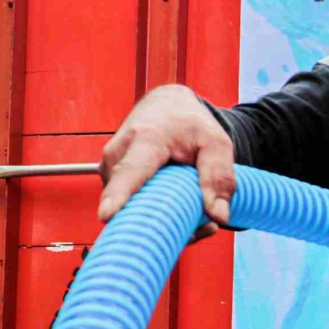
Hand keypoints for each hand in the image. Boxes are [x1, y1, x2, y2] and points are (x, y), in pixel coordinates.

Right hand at [98, 84, 234, 233]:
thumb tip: (219, 217)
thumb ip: (220, 178)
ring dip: (164, 217)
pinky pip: (131, 207)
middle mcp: (118, 154)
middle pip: (132, 202)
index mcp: (145, 139)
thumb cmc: (189, 124)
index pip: (130, 171)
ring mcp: (110, 168)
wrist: (165, 106)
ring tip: (189, 204)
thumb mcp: (216, 143)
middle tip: (202, 222)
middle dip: (165, 221)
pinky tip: (173, 202)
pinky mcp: (109, 179)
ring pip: (134, 210)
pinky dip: (155, 211)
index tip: (107, 215)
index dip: (119, 196)